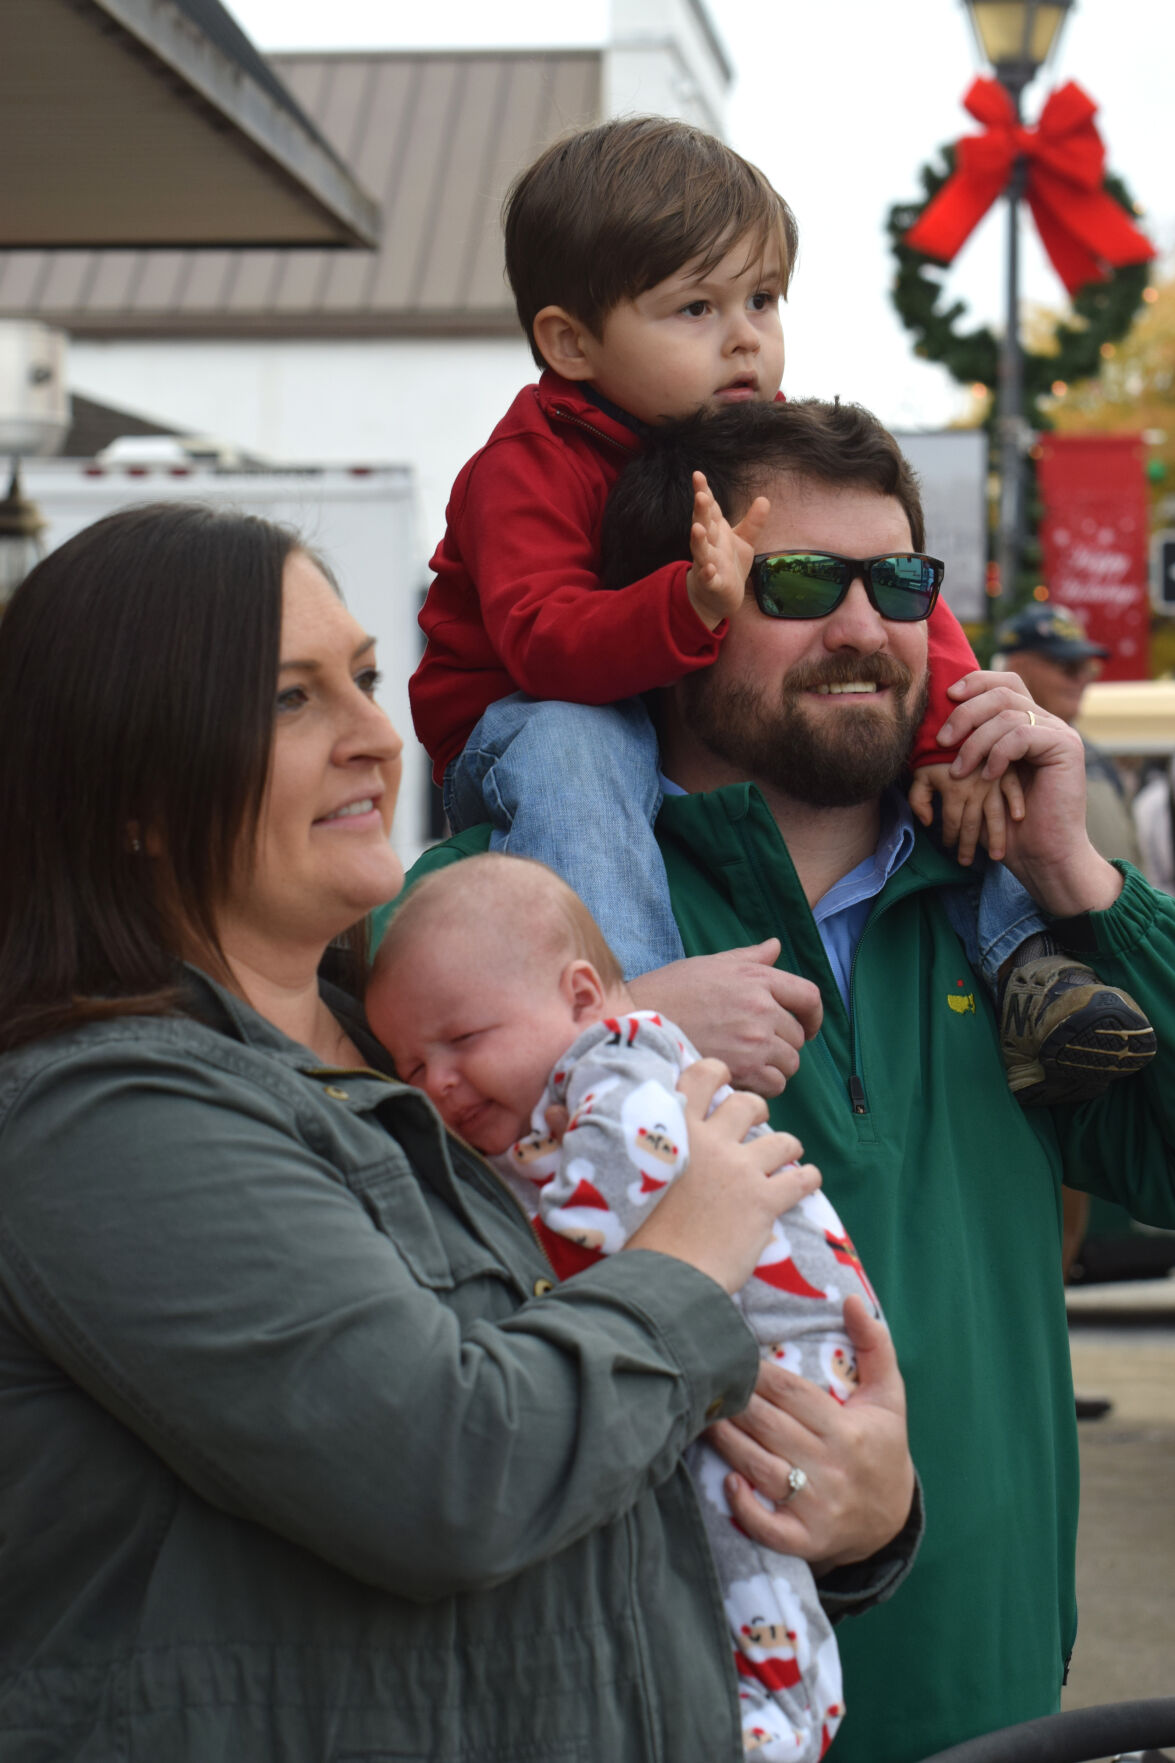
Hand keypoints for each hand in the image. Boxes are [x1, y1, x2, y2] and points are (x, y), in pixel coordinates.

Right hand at [625, 1061, 820, 1293]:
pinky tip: (808, 1181)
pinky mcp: (764, 1200)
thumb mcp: (636, 1174)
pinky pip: (800, 1179)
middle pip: (747, 1104)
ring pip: (782, 1140)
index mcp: (676, 1130)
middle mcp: (711, 1142)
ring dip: (788, 1145)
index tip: (723, 1079)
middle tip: (756, 1122)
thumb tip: (651, 1139)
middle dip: (757, 1110)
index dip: (716, 1072)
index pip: (701, 1077)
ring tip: (789, 1154)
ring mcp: (741, 1169)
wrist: (663, 1274)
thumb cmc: (640, 1232)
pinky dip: (808, 1178)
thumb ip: (653, 1149)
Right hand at [628, 940, 823, 1097]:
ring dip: (775, 1067)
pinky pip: (775, 1085)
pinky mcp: (742, 1069)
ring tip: (748, 1064)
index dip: (814, 1015)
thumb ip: (749, 957)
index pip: (809, 996)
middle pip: (799, 1035)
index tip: (807, 1026)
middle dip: (785, 1043)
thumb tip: (775, 946)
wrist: (638, 1019)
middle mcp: (761, 1007)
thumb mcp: (711, 964)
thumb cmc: (670, 991)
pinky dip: (763, 1086)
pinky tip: (741, 1078)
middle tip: (760, 1047)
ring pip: (790, 1063)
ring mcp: (753, 1039)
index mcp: (757, 977)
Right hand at [685, 471, 769, 630]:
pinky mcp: (713, 584)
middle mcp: (709, 544)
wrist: (718, 597)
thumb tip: (764, 499)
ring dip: (698, 540)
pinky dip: (708, 574)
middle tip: (701, 496)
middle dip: (701, 511)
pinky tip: (709, 569)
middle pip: (703, 524)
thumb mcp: (744, 541)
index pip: (709, 508)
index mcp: (716, 531)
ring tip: (697, 528)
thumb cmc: (729, 565)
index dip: (703, 492)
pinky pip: (709, 578)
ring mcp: (708, 563)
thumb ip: (753, 522)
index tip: (698, 475)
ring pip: (701, 550)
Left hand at [706, 1297, 913, 1569]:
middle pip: (768, 1426)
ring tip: (702, 1418)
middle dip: (734, 1402)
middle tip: (703, 1380)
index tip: (730, 1353)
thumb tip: (849, 1299)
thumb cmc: (882, 1446)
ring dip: (726, 1442)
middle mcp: (834, 1468)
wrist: (890, 1522)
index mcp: (850, 1430)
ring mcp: (819, 1507)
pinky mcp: (806, 1540)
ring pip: (760, 1468)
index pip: (792, 1393)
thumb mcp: (889, 1396)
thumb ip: (874, 1344)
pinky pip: (768, 1526)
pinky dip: (745, 1506)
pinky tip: (727, 1481)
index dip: (757, 1372)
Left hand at [908, 760, 1025, 864]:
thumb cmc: (934, 749)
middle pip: (972, 823)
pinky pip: (1014, 788)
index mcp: (952, 785)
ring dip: (994, 837)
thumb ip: (919, 798)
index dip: (949, 836)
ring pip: (994, 814)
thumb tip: (927, 821)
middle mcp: (974, 782)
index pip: (951, 820)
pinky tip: (1017, 819)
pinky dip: (1014, 804)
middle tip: (966, 862)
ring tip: (995, 857)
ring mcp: (994, 774)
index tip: (948, 847)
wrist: (958, 718)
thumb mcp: (922, 773)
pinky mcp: (1011, 765)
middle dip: (969, 845)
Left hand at [937, 672, 1121, 915]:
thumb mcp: (979, 781)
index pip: (1004, 684)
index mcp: (1028, 725)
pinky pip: (1022, 734)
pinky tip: (989, 776)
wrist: (1043, 855)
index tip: (947, 697)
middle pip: (1003, 692)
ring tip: (960, 772)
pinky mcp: (1067, 747)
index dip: (975, 683)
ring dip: (975, 742)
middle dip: (965, 713)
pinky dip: (998, 753)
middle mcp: (1047, 723)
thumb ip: (968, 748)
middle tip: (942, 741)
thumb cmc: (1008, 825)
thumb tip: (934, 726)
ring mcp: (1059, 733)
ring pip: (1007, 713)